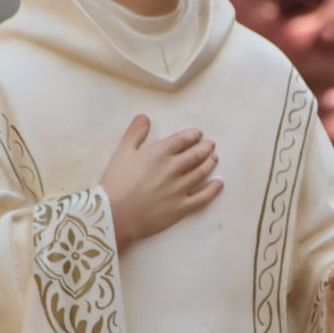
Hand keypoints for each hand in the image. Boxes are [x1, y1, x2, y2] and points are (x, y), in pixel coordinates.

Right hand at [100, 115, 222, 250]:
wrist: (115, 215)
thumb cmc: (116, 183)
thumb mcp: (122, 152)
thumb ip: (134, 133)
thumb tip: (144, 117)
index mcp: (160, 153)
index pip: (182, 139)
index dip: (193, 135)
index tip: (198, 134)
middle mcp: (173, 168)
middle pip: (195, 155)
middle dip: (205, 148)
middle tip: (211, 144)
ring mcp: (180, 189)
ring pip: (201, 173)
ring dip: (210, 163)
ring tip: (215, 158)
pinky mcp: (181, 208)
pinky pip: (202, 198)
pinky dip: (213, 190)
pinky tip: (218, 184)